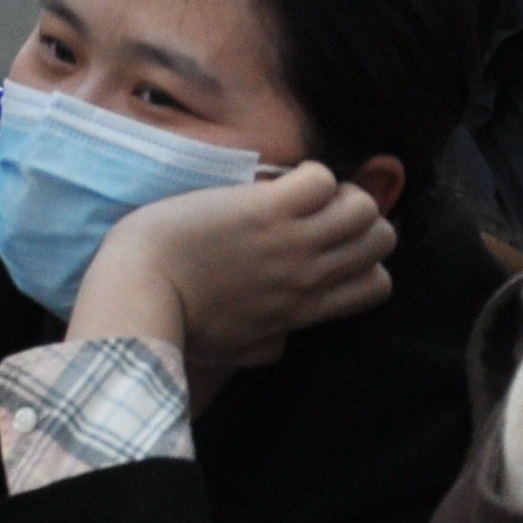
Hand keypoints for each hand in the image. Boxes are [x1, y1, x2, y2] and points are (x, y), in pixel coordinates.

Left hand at [66, 162, 392, 381]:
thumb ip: (274, 342)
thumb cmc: (181, 323)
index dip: (365, 261)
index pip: (377, 286)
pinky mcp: (263, 209)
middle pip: (381, 241)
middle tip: (323, 211)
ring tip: (306, 191)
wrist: (141, 292)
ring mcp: (290, 242)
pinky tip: (281, 179)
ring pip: (362, 208)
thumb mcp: (241, 350)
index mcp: (306, 309)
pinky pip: (319, 180)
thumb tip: (287, 333)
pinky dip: (310, 172)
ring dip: (342, 192)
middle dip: (362, 221)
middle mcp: (310, 275)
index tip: (333, 247)